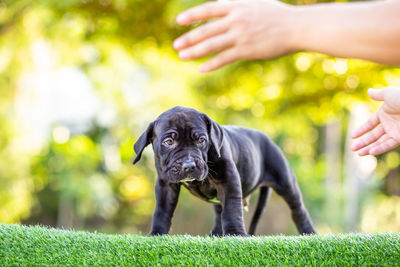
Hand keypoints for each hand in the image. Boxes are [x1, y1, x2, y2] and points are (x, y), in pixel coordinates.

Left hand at [173, 0, 295, 71]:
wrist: (297, 27)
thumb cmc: (277, 15)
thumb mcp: (255, 3)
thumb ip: (236, 4)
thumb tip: (220, 4)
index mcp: (237, 5)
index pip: (208, 10)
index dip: (192, 16)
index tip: (179, 22)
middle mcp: (236, 19)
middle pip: (205, 30)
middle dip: (188, 38)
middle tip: (175, 45)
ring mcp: (240, 35)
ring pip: (211, 45)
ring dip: (194, 51)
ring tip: (181, 56)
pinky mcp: (247, 50)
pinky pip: (224, 58)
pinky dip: (211, 64)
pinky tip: (201, 68)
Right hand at [351, 87, 399, 155]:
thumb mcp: (389, 94)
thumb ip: (378, 94)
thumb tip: (368, 91)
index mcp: (385, 113)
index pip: (370, 124)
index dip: (361, 130)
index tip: (352, 136)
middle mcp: (389, 124)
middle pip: (373, 135)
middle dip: (362, 142)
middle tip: (352, 148)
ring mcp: (395, 131)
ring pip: (379, 142)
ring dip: (369, 148)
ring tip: (358, 154)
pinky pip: (389, 145)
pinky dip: (380, 149)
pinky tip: (371, 152)